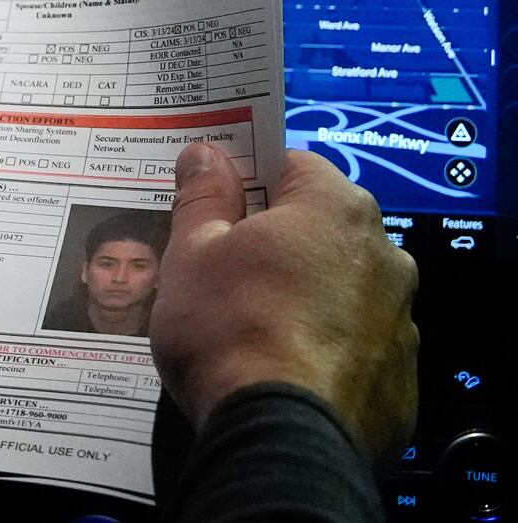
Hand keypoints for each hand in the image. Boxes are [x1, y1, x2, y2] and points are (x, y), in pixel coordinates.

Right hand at [149, 143, 418, 462]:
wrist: (279, 436)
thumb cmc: (229, 328)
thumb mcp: (192, 251)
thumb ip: (203, 196)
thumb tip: (207, 155)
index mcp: (335, 208)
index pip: (290, 166)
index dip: (246, 180)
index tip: (213, 205)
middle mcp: (384, 255)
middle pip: (318, 228)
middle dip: (274, 241)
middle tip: (220, 269)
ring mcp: (399, 320)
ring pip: (339, 288)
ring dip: (303, 295)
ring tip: (247, 327)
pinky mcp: (399, 379)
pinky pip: (354, 346)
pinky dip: (323, 349)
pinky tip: (280, 368)